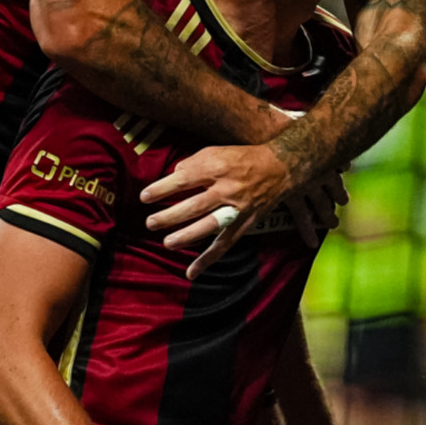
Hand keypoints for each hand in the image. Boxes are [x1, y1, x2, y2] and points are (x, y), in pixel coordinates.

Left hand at [143, 142, 295, 275]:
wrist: (280, 168)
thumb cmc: (243, 158)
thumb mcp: (216, 151)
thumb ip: (193, 162)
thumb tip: (173, 175)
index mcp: (217, 168)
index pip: (184, 180)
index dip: (162, 189)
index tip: (145, 197)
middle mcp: (227, 189)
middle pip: (194, 205)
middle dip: (170, 216)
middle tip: (150, 223)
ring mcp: (236, 209)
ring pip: (209, 226)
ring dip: (186, 236)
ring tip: (167, 242)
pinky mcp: (243, 224)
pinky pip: (224, 245)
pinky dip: (208, 260)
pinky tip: (191, 272)